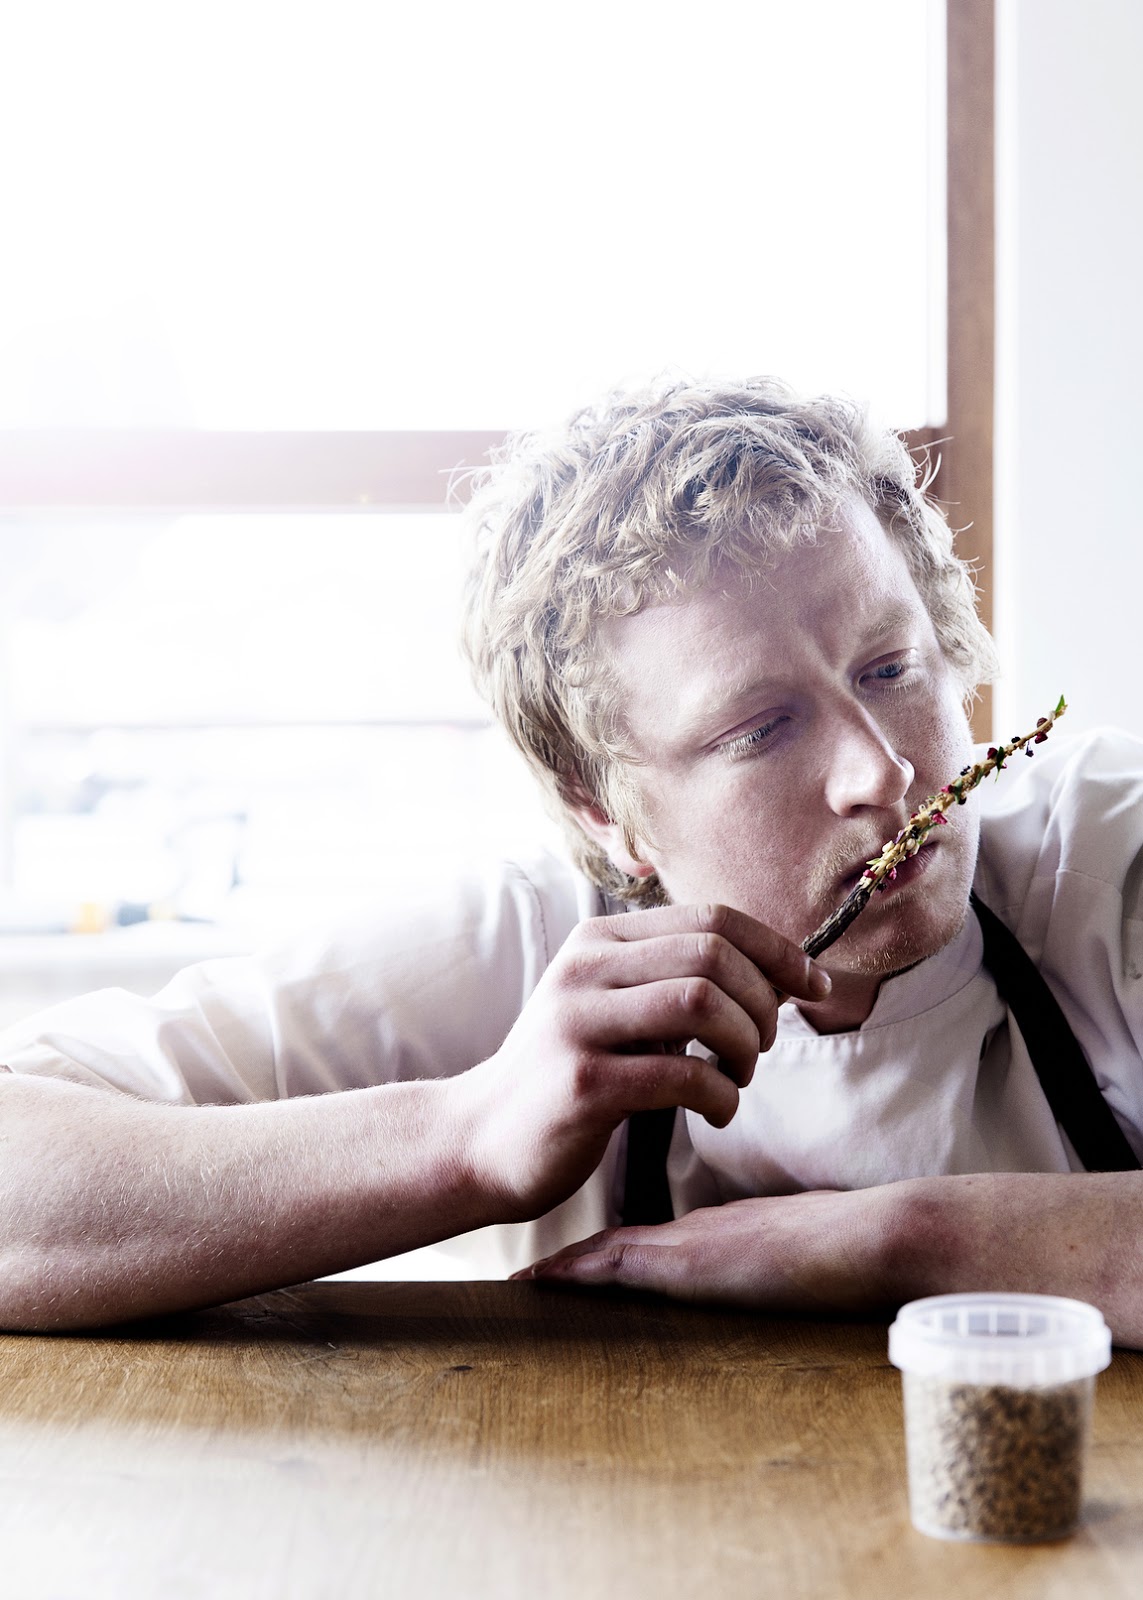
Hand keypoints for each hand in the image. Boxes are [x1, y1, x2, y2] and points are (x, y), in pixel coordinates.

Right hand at [455, 901, 829, 1221]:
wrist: (480, 1138)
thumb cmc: (567, 1073)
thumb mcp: (612, 1006)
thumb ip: (673, 981)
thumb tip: (778, 974)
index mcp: (599, 941)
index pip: (710, 918)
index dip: (776, 949)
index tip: (813, 987)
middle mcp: (585, 968)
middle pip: (713, 955)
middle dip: (762, 1002)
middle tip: (762, 1046)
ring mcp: (579, 1023)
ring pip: (702, 1003)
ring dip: (744, 1045)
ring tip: (738, 1077)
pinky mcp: (582, 1083)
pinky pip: (682, 1074)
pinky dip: (721, 1095)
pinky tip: (716, 1111)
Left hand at [513, 1188, 907, 1314]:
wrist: (877, 1236)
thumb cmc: (857, 1251)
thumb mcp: (804, 1258)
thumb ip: (773, 1267)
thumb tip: (766, 1284)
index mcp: (721, 1231)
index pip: (649, 1240)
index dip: (603, 1253)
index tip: (563, 1266)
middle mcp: (697, 1232)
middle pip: (618, 1243)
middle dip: (572, 1258)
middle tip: (521, 1271)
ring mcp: (693, 1244)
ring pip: (611, 1252)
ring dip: (566, 1267)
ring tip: (520, 1280)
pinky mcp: (693, 1263)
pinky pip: (620, 1265)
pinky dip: (580, 1273)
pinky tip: (544, 1281)